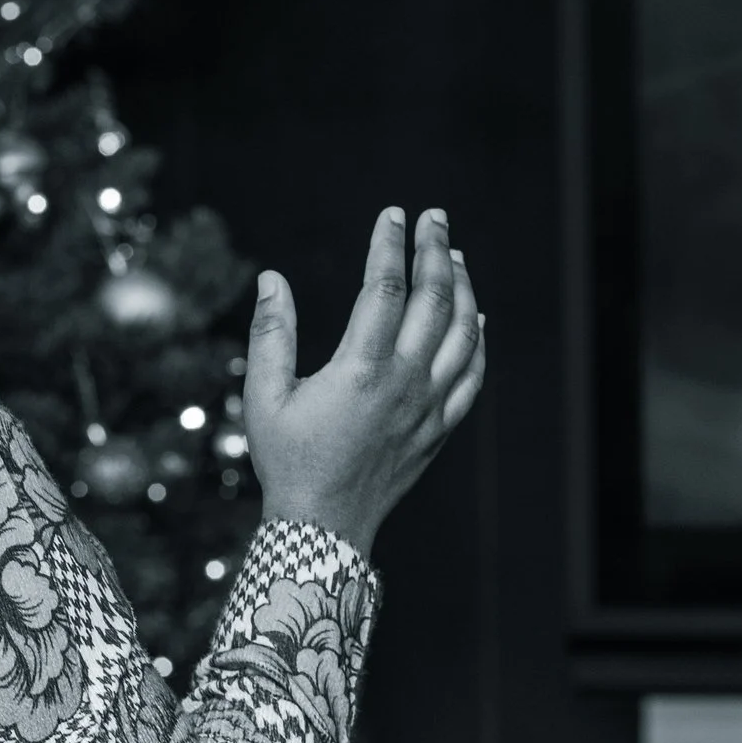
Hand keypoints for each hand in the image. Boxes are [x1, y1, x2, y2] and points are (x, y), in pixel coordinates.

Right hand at [244, 207, 486, 557]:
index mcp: (361, 370)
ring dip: (462, 288)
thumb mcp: (264, 397)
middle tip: (434, 219)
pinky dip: (477, 342)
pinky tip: (476, 320)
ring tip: (454, 257)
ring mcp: (428, 407)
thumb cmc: (287, 461)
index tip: (392, 215)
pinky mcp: (438, 429)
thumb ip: (271, 333)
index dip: (390, 246)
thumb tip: (272, 278)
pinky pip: (472, 377)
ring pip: (462, 334)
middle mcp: (404, 383)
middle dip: (436, 251)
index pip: (386, 288)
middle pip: (434, 300)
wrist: (323, 527)